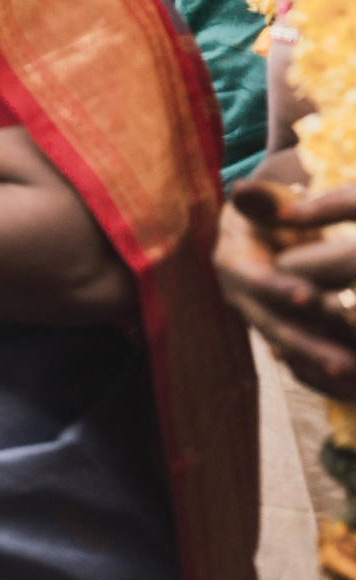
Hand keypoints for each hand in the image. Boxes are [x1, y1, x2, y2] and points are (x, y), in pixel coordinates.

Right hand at [219, 181, 355, 397]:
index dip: (280, 290)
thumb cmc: (269, 214)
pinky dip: (327, 381)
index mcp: (235, 267)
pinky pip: (303, 366)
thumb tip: (241, 188)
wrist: (261, 237)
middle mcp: (245, 302)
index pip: (257, 282)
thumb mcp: (263, 203)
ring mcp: (263, 322)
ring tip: (355, 381)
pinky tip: (354, 391)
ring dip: (322, 370)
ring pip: (290, 352)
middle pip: (275, 328)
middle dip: (310, 347)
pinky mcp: (283, 337)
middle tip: (344, 362)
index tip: (310, 297)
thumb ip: (258, 201)